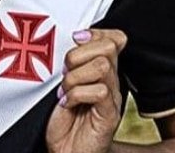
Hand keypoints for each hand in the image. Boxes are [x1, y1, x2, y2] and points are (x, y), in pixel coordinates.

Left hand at [45, 28, 127, 152]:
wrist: (63, 152)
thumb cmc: (60, 118)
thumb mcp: (62, 83)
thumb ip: (70, 62)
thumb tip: (72, 38)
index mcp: (102, 71)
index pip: (113, 39)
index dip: (95, 33)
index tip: (75, 39)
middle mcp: (111, 82)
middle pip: (108, 47)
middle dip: (79, 54)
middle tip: (64, 72)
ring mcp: (112, 99)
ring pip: (103, 67)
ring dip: (75, 76)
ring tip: (64, 90)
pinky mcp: (109, 116)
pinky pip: (100, 91)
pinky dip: (77, 94)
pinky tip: (67, 103)